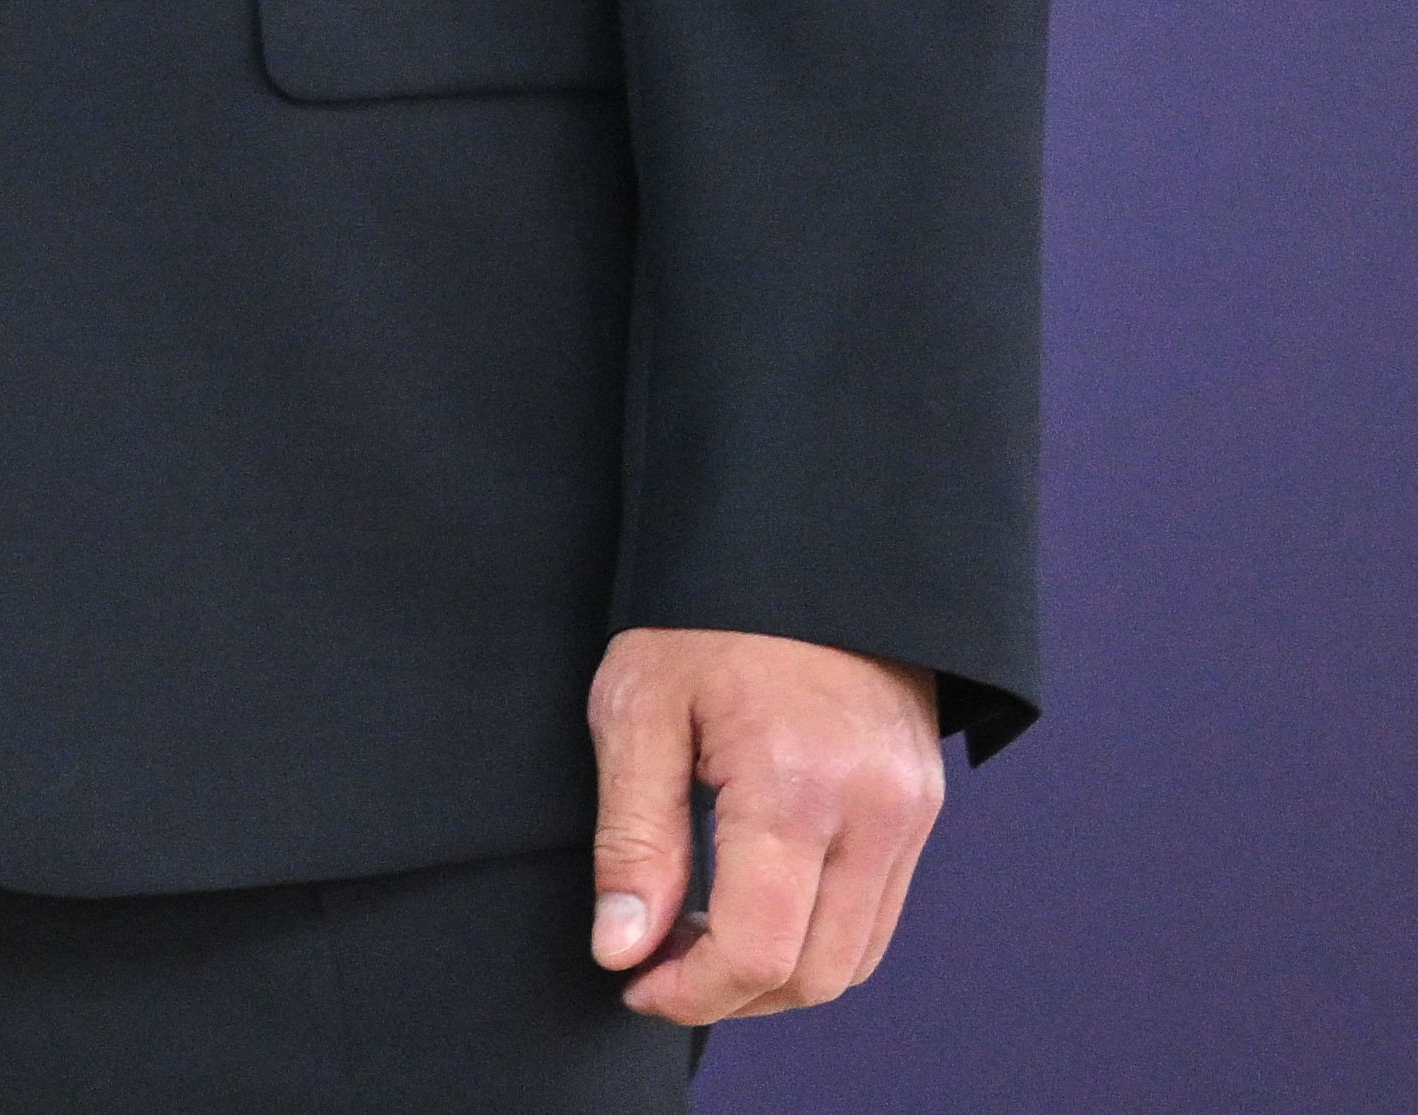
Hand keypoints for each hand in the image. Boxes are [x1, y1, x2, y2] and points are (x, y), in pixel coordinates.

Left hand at [585, 626, 944, 1022]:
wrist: (803, 546)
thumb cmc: (704, 614)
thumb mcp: (637, 708)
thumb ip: (632, 838)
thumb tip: (622, 947)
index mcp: (796, 787)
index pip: (759, 950)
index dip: (692, 992)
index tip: (632, 983)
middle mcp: (874, 813)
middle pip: (818, 973)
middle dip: (732, 995)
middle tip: (654, 970)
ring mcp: (910, 814)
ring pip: (856, 956)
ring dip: (776, 975)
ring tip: (693, 941)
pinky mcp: (920, 807)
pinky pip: (877, 912)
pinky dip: (816, 938)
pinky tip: (750, 908)